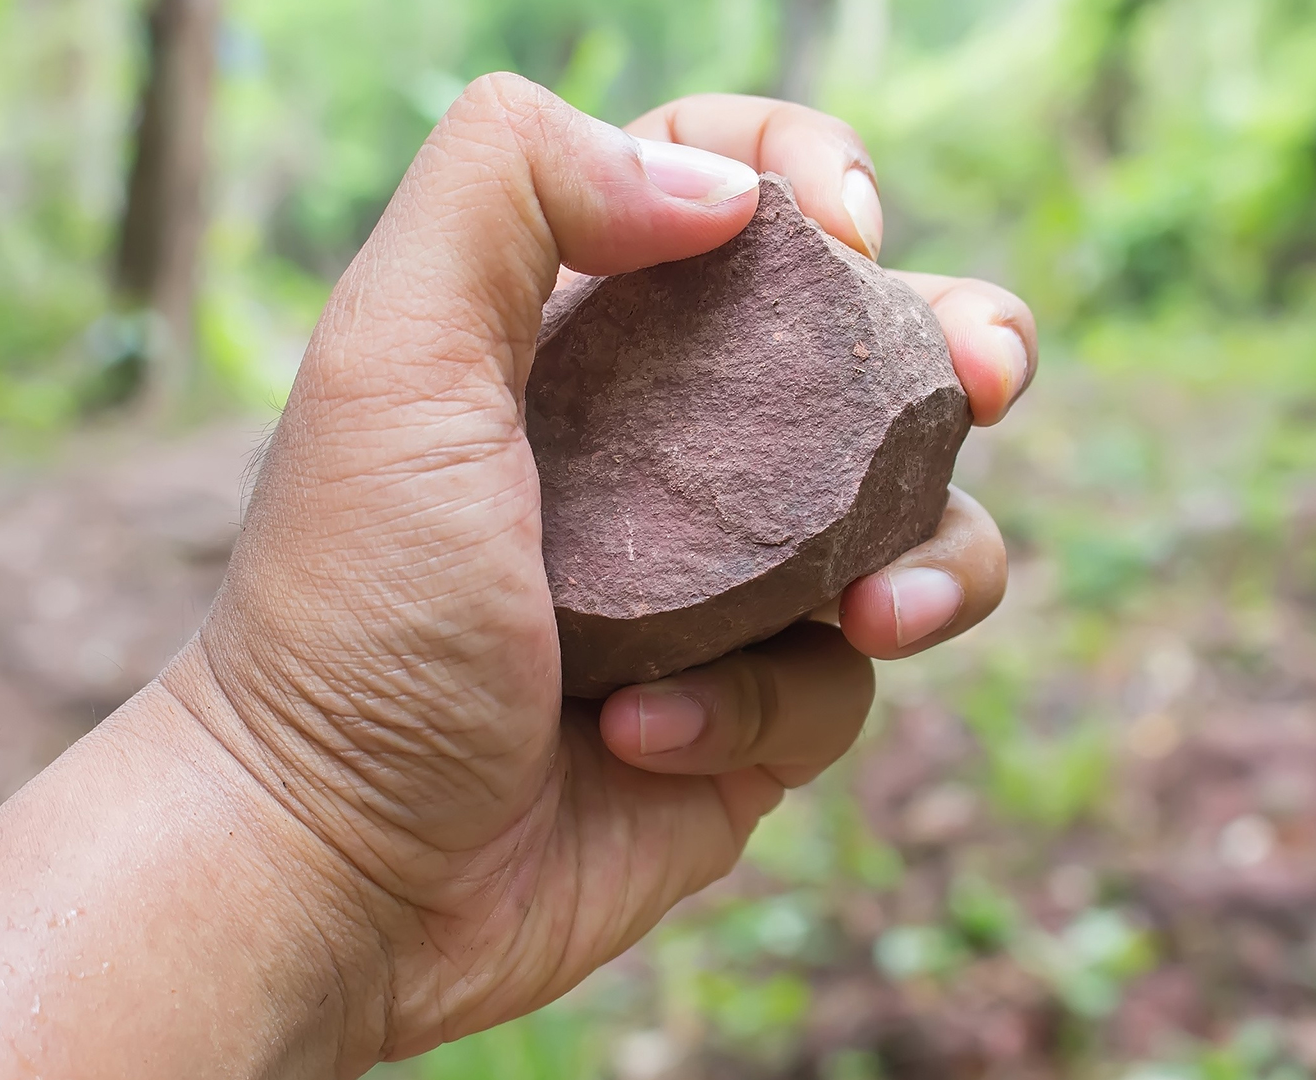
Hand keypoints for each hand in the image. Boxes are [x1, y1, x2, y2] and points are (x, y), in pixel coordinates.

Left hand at [163, 78, 1037, 1068]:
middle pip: (865, 352)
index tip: (843, 228)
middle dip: (955, 348)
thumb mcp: (390, 356)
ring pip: (908, 526)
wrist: (333, 868)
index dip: (805, 175)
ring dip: (931, 555)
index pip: (724, 191)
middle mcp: (661, 449)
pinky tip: (641, 737)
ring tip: (875, 613)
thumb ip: (512, 187)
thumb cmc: (348, 610)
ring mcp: (715, 589)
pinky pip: (832, 688)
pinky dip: (754, 709)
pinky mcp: (743, 719)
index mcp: (578, 335)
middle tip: (982, 379)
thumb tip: (719, 188)